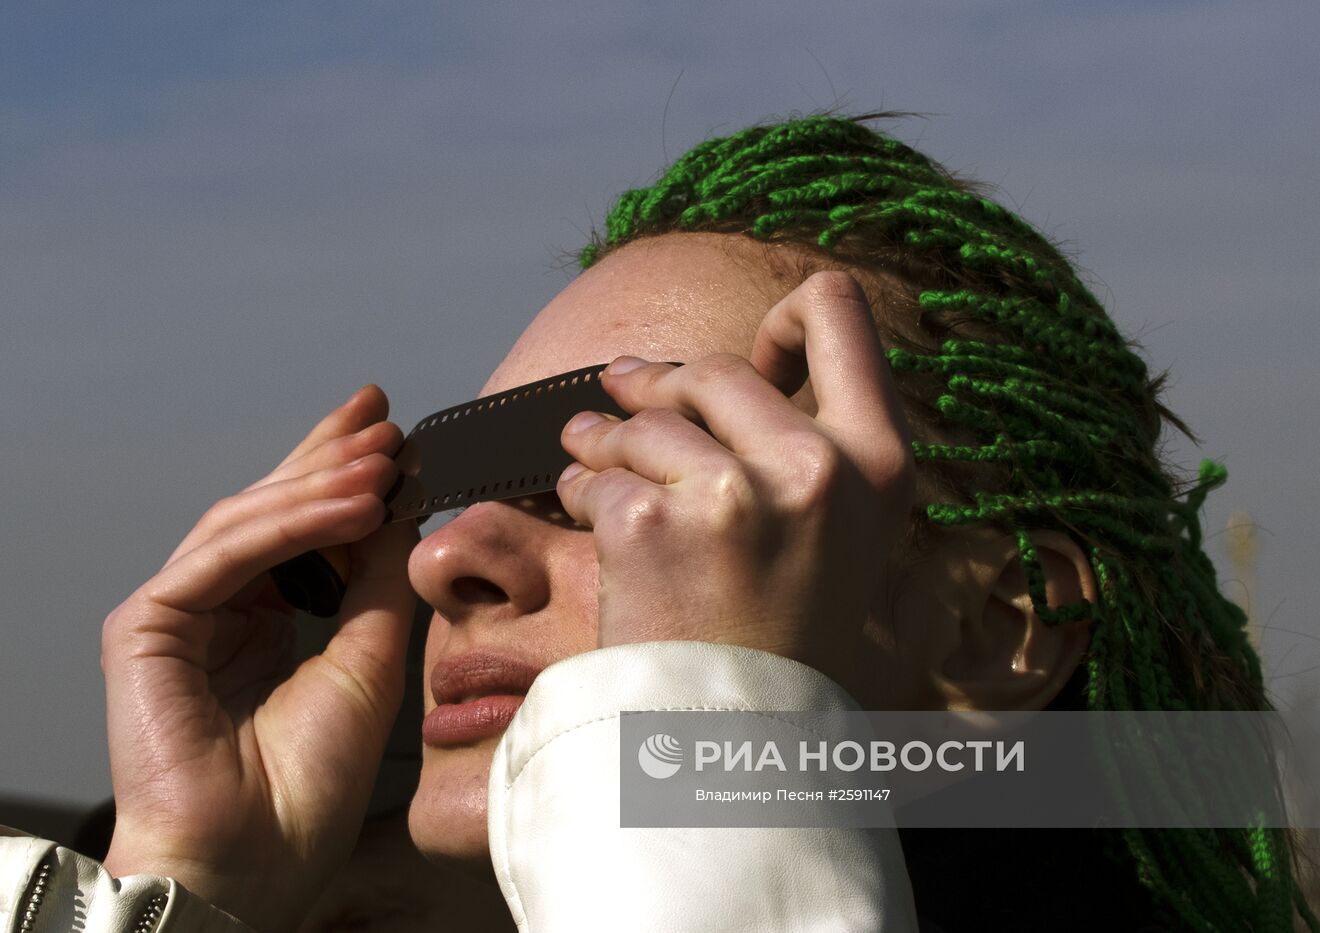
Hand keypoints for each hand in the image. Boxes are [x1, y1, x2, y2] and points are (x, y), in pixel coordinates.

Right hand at [100, 385, 418, 932]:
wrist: (254, 864)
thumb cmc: (305, 789)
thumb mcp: (369, 661)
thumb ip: (378, 582)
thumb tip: (401, 509)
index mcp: (259, 625)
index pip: (300, 532)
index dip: (342, 479)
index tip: (393, 437)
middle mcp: (215, 612)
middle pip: (269, 511)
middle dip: (327, 457)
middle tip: (380, 412)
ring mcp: (176, 616)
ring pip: (246, 523)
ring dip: (320, 483)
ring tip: (383, 455)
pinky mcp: (147, 625)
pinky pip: (226, 555)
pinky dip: (291, 524)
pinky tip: (351, 503)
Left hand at [555, 272, 914, 689]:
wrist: (735, 745)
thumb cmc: (783, 639)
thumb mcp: (844, 534)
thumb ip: (810, 445)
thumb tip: (729, 366)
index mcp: (879, 463)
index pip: (840, 309)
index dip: (782, 318)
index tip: (750, 361)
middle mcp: (816, 469)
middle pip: (714, 367)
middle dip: (658, 382)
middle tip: (626, 393)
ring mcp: (731, 496)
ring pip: (642, 418)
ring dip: (604, 434)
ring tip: (590, 454)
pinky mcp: (652, 525)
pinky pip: (595, 473)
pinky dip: (579, 487)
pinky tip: (586, 510)